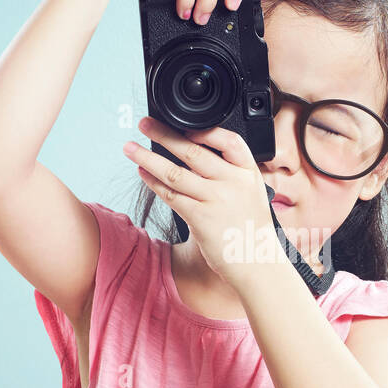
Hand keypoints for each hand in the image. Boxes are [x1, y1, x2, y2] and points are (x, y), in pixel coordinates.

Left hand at [123, 117, 279, 291]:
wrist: (257, 264)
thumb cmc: (250, 229)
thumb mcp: (251, 193)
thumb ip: (229, 175)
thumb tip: (193, 155)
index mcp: (248, 172)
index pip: (229, 140)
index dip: (205, 130)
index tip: (182, 124)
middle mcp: (233, 182)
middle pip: (193, 151)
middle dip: (164, 135)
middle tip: (145, 124)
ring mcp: (217, 200)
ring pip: (174, 172)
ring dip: (148, 158)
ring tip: (130, 148)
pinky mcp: (201, 218)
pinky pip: (171, 195)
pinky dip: (154, 182)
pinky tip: (143, 174)